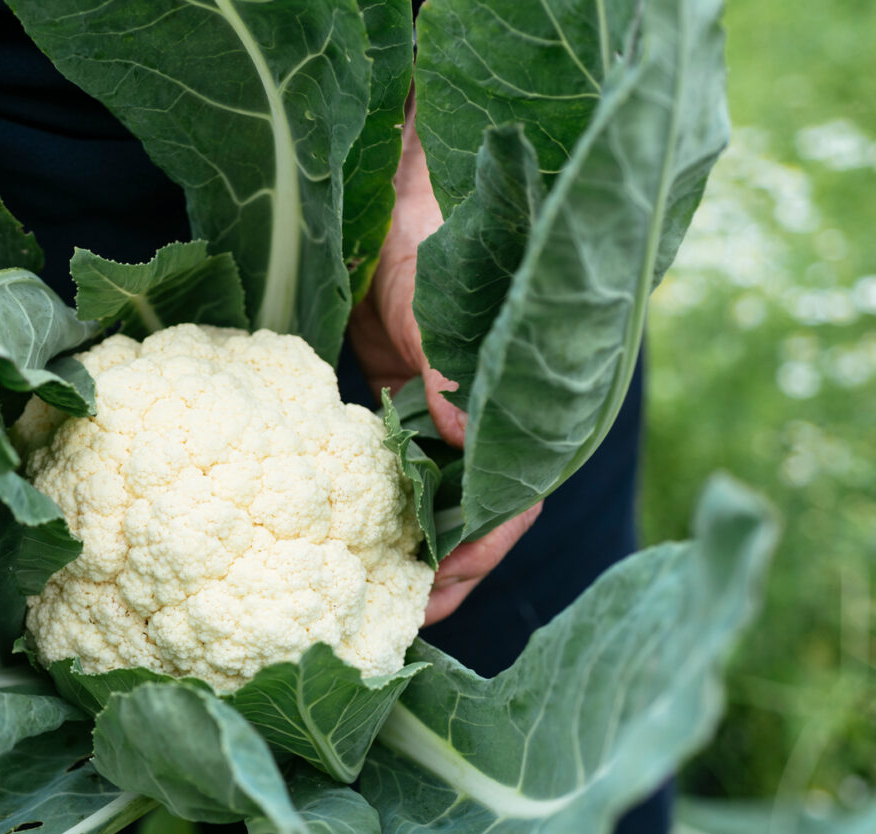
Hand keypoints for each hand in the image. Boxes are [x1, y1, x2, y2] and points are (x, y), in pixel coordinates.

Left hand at [348, 101, 543, 626]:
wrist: (391, 172)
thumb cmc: (423, 212)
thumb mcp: (433, 277)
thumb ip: (445, 349)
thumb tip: (457, 427)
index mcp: (519, 386)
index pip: (520, 485)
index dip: (487, 542)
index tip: (444, 580)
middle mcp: (489, 406)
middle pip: (484, 509)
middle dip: (450, 569)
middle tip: (404, 618)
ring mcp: (445, 406)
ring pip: (444, 499)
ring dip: (417, 549)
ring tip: (380, 602)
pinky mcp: (404, 399)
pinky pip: (405, 471)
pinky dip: (388, 510)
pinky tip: (357, 546)